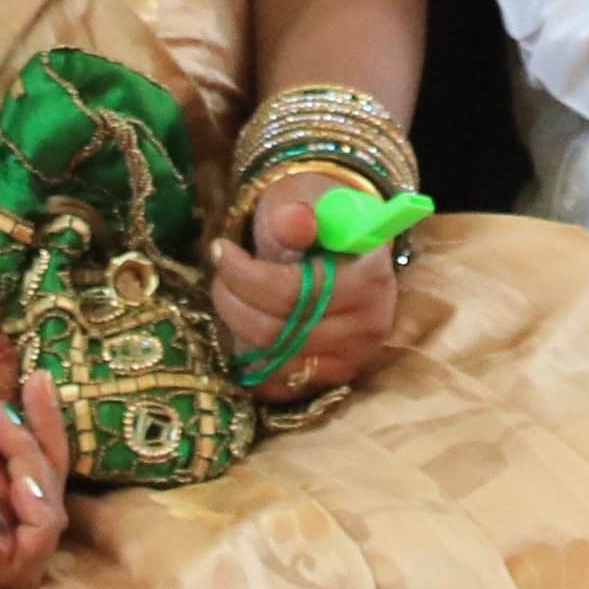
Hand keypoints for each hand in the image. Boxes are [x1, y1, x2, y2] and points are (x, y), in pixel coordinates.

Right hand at [0, 359, 64, 588]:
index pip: (19, 558)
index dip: (35, 527)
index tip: (20, 482)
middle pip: (43, 516)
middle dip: (40, 469)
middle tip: (4, 418)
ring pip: (45, 480)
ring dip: (45, 435)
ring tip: (31, 386)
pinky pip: (34, 451)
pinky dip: (41, 419)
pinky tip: (34, 381)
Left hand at [202, 176, 408, 399]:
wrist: (338, 242)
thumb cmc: (315, 218)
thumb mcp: (303, 202)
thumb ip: (295, 215)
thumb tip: (294, 221)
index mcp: (369, 277)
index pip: (296, 294)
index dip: (246, 276)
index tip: (219, 250)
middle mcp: (368, 326)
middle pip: (279, 332)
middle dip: (234, 300)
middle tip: (219, 273)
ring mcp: (352, 359)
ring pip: (273, 362)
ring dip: (238, 330)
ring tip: (232, 295)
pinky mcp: (332, 380)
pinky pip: (278, 386)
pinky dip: (253, 362)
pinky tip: (244, 327)